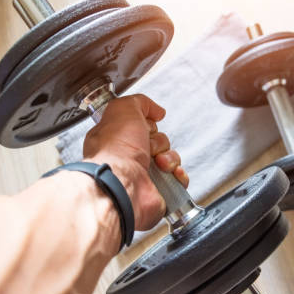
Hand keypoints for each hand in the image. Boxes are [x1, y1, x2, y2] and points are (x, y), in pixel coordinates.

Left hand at [82, 94, 187, 230]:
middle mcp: (128, 158)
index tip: (146, 124)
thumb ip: (138, 102)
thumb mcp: (122, 109)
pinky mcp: (157, 191)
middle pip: (159, 141)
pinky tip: (169, 173)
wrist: (122, 183)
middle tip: (149, 146)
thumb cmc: (115, 150)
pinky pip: (177, 179)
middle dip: (159, 141)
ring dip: (169, 157)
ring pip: (170, 159)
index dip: (147, 123)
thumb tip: (155, 110)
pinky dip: (178, 175)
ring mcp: (143, 176)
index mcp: (116, 139)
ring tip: (158, 163)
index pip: (141, 126)